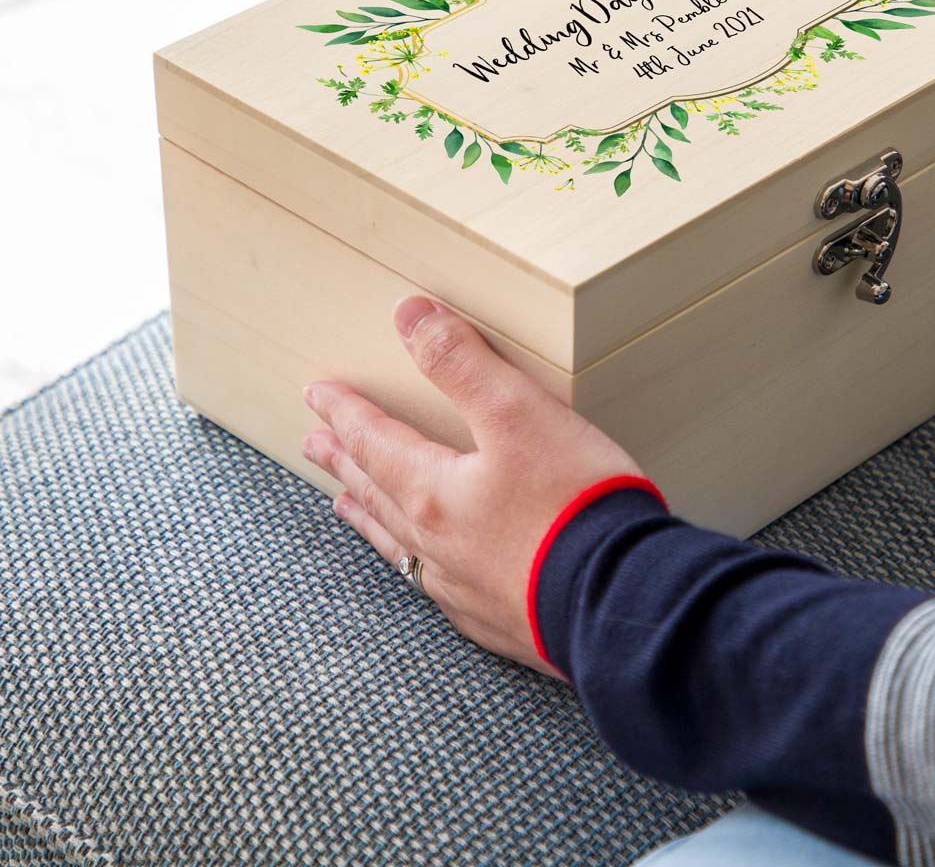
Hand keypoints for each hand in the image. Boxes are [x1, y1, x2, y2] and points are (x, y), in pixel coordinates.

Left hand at [302, 296, 642, 674]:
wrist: (620, 599)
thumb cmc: (573, 503)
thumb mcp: (519, 413)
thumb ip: (462, 363)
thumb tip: (410, 315)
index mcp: (434, 491)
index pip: (375, 441)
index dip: (346, 413)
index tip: (316, 396)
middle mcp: (437, 542)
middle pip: (377, 492)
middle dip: (345, 463)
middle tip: (314, 446)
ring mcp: (464, 587)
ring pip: (400, 544)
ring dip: (370, 516)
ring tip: (347, 505)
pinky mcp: (497, 619)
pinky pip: (439, 587)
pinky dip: (418, 566)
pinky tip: (429, 572)